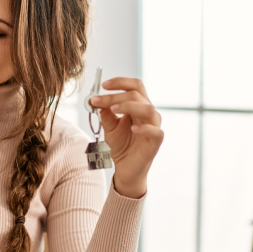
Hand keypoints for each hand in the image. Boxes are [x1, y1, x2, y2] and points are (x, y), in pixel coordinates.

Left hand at [90, 77, 162, 198]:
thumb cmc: (121, 146)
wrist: (126, 168)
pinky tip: (132, 128)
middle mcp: (148, 113)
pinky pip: (155, 131)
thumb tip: (96, 100)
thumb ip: (106, 114)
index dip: (120, 82)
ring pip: (148, 108)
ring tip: (113, 109)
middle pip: (136, 95)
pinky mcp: (156, 141)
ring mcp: (154, 126)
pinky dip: (144, 128)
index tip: (103, 85)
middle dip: (115, 96)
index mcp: (138, 106)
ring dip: (129, 106)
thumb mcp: (109, 128)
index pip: (134, 86)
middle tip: (98, 100)